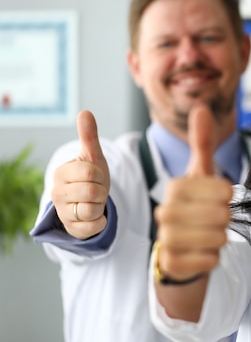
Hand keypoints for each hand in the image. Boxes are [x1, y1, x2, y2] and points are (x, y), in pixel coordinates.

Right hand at [51, 110, 110, 238]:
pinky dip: (101, 221)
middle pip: (92, 191)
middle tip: (97, 190)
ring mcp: (62, 212)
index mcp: (61, 173)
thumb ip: (88, 136)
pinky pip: (94, 226)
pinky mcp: (71, 229)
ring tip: (95, 202)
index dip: (100, 175)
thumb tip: (85, 112)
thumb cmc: (91, 176)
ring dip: (100, 205)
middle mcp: (56, 193)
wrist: (90, 200)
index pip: (90, 172)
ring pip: (91, 209)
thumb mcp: (92, 156)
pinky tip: (95, 215)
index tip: (96, 177)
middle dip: (101, 191)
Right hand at [154, 104, 232, 281]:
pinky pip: (208, 261)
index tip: (225, 198)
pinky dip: (214, 258)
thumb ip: (202, 144)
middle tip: (218, 219)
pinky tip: (205, 253)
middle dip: (226, 218)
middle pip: (219, 215)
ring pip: (215, 238)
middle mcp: (166, 213)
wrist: (180, 250)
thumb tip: (201, 108)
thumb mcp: (200, 175)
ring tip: (214, 235)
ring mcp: (166, 240)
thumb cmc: (194, 208)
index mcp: (175, 188)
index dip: (229, 195)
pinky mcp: (171, 264)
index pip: (219, 189)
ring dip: (221, 237)